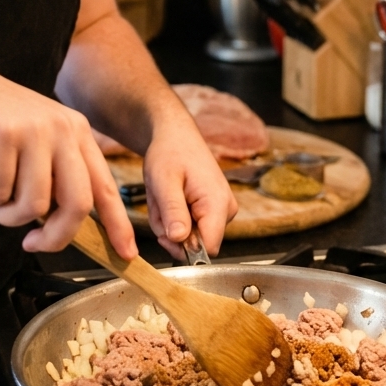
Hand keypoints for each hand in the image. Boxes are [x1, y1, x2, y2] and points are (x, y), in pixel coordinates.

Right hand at [0, 57, 136, 258]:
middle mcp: (62, 128)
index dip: (117, 224)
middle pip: (77, 205)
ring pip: (33, 206)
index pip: (105, 186)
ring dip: (4, 213)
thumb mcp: (35, 141)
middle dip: (54, 237)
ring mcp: (33, 130)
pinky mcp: (1, 135)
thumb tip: (65, 227)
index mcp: (76, 131)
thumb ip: (54, 176)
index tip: (125, 253)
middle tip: (32, 244)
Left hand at [141, 111, 236, 258]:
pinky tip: (170, 199)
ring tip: (164, 198)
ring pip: (190, 237)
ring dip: (169, 223)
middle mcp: (226, 210)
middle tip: (159, 205)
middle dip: (171, 232)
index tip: (164, 231)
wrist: (175, 136)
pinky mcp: (213, 211)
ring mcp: (221, 211)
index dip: (183, 248)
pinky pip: (190, 228)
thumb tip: (179, 240)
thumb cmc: (170, 152)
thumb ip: (173, 211)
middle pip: (197, 245)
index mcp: (218, 204)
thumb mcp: (164, 182)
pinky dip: (173, 218)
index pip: (208, 249)